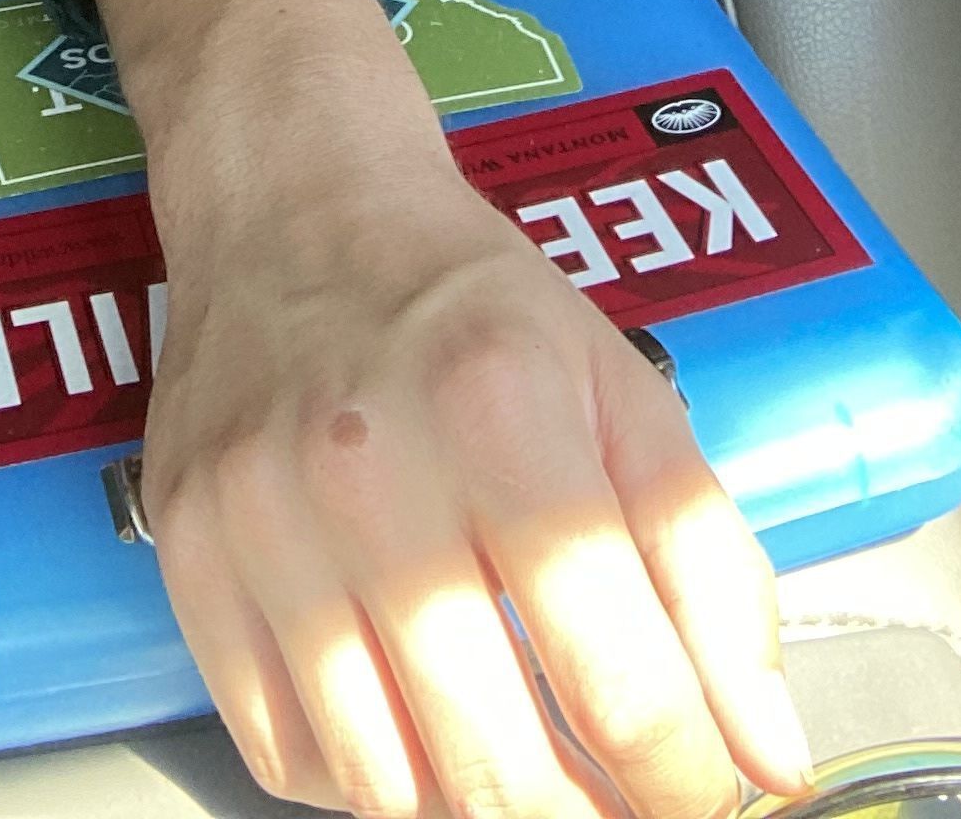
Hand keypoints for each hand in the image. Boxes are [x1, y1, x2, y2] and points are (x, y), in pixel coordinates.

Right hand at [148, 146, 806, 817]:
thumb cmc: (467, 303)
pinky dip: (362, 782)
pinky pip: (279, 752)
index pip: (619, 680)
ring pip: (382, 786)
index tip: (703, 791)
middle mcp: (368, 468)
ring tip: (522, 770)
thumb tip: (771, 755)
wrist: (297, 202)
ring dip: (474, 808)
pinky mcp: (189, 551)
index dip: (685, 777)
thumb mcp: (626, 395)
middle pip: (498, 762)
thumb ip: (714, 576)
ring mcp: (261, 518)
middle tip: (616, 805)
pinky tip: (413, 731)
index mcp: (503, 411)